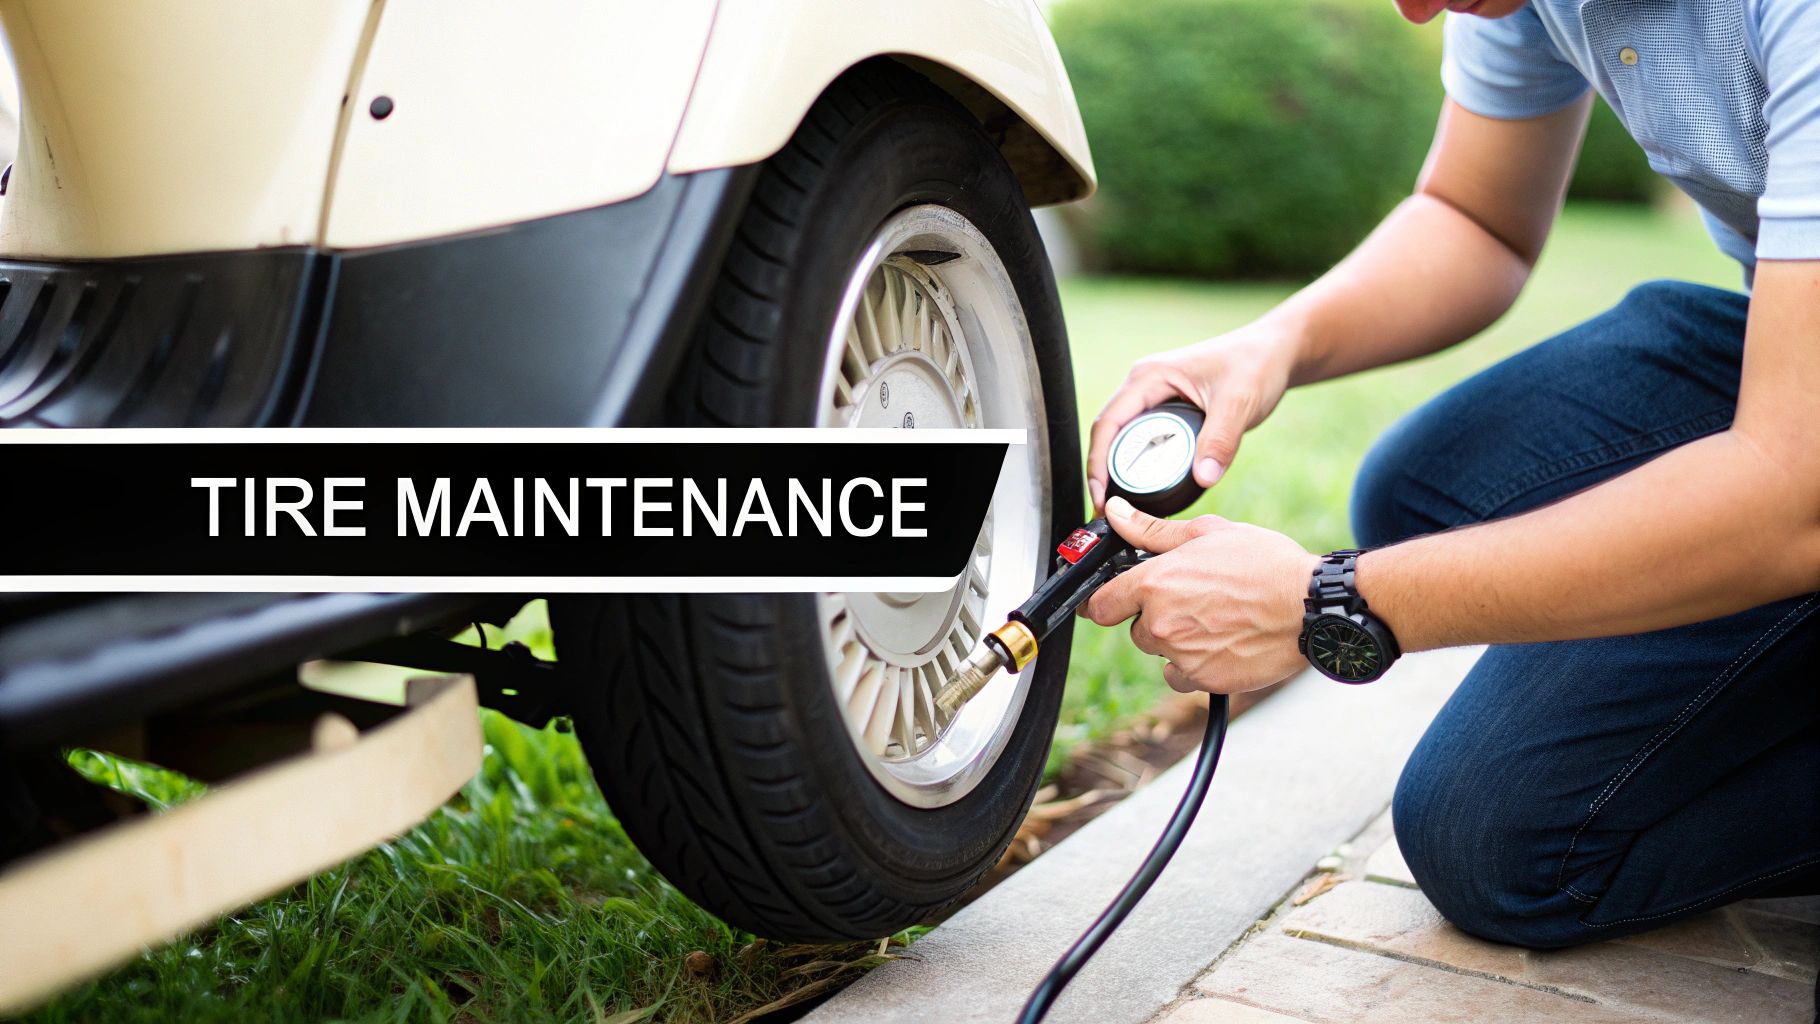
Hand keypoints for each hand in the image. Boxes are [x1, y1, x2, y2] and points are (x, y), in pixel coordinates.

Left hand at [1082, 497, 1318, 694]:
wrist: (1310, 606)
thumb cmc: (1266, 565)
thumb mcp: (1208, 533)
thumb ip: (1152, 530)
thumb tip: (1114, 512)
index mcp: (1156, 583)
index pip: (1101, 603)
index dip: (1106, 601)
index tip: (1112, 602)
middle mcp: (1161, 622)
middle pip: (1136, 627)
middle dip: (1156, 616)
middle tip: (1195, 599)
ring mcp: (1181, 654)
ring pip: (1160, 651)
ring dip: (1176, 640)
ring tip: (1216, 619)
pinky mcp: (1203, 679)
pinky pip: (1181, 676)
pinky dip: (1194, 665)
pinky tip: (1221, 644)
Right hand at [1085, 324, 1297, 511]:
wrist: (1274, 352)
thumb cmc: (1256, 363)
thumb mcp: (1240, 401)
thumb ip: (1221, 439)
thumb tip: (1203, 478)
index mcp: (1149, 376)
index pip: (1108, 423)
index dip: (1097, 462)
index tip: (1100, 496)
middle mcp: (1144, 385)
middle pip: (1109, 433)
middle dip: (1103, 472)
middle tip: (1109, 510)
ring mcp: (1154, 397)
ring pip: (1124, 438)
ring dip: (1119, 470)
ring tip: (1122, 506)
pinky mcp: (1167, 410)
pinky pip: (1143, 439)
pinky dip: (1139, 464)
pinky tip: (1145, 488)